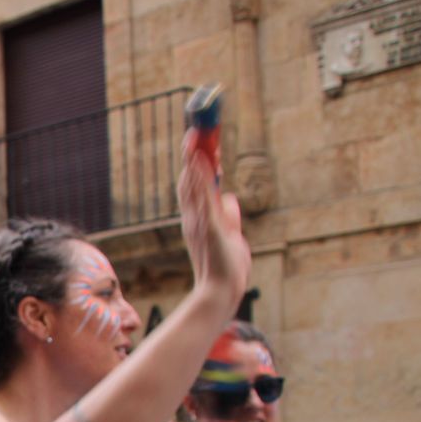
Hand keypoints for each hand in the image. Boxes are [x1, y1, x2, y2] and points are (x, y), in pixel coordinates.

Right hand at [177, 129, 249, 310]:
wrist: (221, 292)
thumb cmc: (225, 268)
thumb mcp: (230, 235)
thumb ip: (229, 216)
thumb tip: (231, 199)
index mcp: (198, 218)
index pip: (194, 184)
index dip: (196, 161)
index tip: (201, 141)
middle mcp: (195, 217)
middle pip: (189, 179)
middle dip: (192, 153)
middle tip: (197, 129)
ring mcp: (200, 222)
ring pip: (193, 185)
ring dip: (194, 159)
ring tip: (195, 136)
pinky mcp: (210, 228)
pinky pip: (204, 198)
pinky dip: (202, 178)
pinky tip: (204, 161)